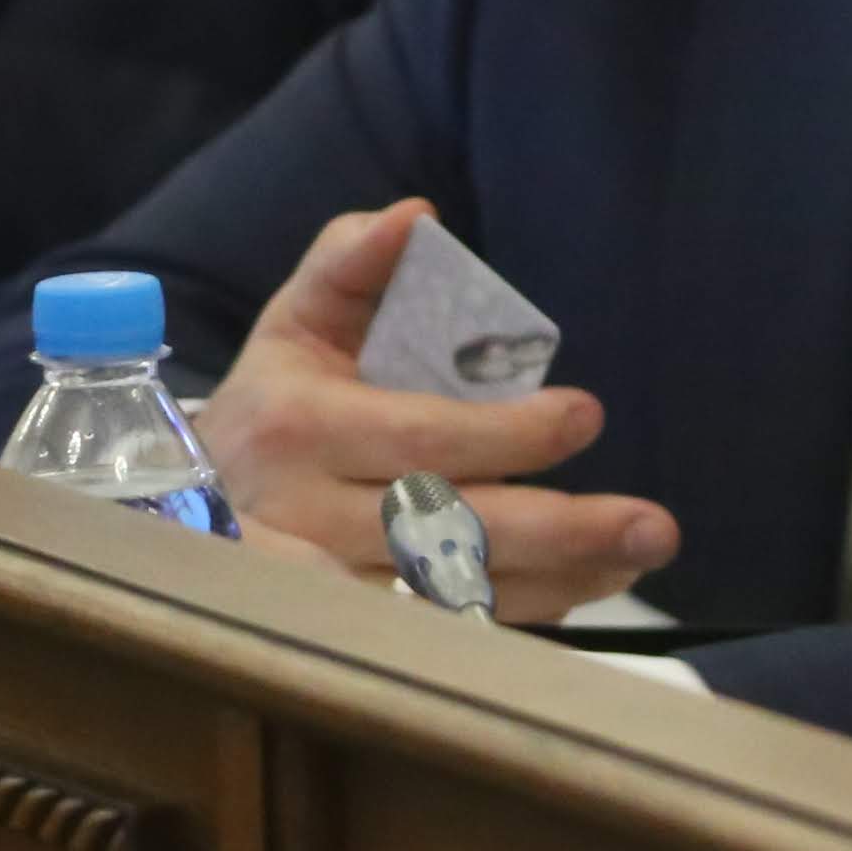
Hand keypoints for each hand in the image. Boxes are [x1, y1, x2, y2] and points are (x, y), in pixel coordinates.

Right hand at [196, 200, 679, 623]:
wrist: (198, 493)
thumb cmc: (280, 393)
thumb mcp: (300, 314)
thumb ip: (354, 259)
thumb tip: (417, 216)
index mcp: (295, 427)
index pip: (417, 438)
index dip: (507, 435)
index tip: (586, 415)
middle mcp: (302, 516)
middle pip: (443, 533)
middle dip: (558, 532)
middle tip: (653, 527)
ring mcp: (319, 587)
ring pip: (449, 599)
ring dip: (555, 584)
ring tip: (635, 559)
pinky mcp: (344, 632)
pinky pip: (442, 634)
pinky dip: (520, 617)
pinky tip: (588, 588)